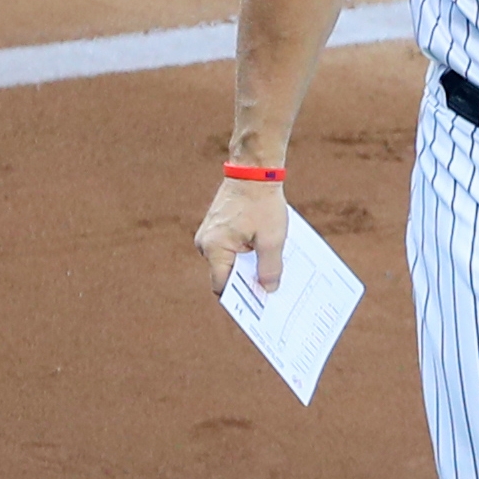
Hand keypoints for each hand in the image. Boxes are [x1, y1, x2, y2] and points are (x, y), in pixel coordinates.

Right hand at [196, 178, 287, 294]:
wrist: (254, 169)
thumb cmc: (262, 202)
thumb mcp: (272, 239)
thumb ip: (270, 268)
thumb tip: (268, 291)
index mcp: (214, 248)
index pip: (223, 287)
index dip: (241, 299)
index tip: (259, 309)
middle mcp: (205, 243)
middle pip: (226, 276)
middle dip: (247, 284)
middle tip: (269, 295)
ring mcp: (208, 234)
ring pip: (228, 262)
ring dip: (247, 267)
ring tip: (269, 274)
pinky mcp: (216, 227)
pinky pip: (229, 248)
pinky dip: (245, 253)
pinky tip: (263, 254)